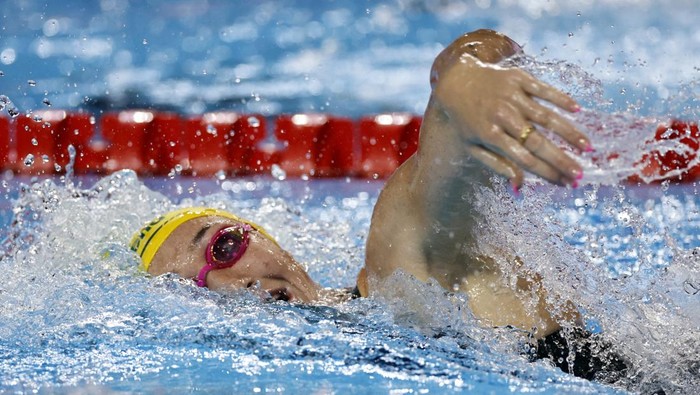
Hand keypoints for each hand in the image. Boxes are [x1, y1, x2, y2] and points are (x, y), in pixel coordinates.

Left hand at [432, 52, 589, 188]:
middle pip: (537, 141)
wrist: (456, 82)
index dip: (545, 172)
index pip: (523, 158)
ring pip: (546, 116)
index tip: (564, 183)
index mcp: (490, 134)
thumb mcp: (473, 146)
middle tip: (580, 174)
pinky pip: (543, 89)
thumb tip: (518, 187)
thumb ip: (496, 164)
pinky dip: (561, 99)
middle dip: (560, 159)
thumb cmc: (466, 120)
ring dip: (568, 132)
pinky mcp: (517, 77)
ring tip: (587, 147)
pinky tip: (577, 110)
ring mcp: (511, 95)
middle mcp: (502, 115)